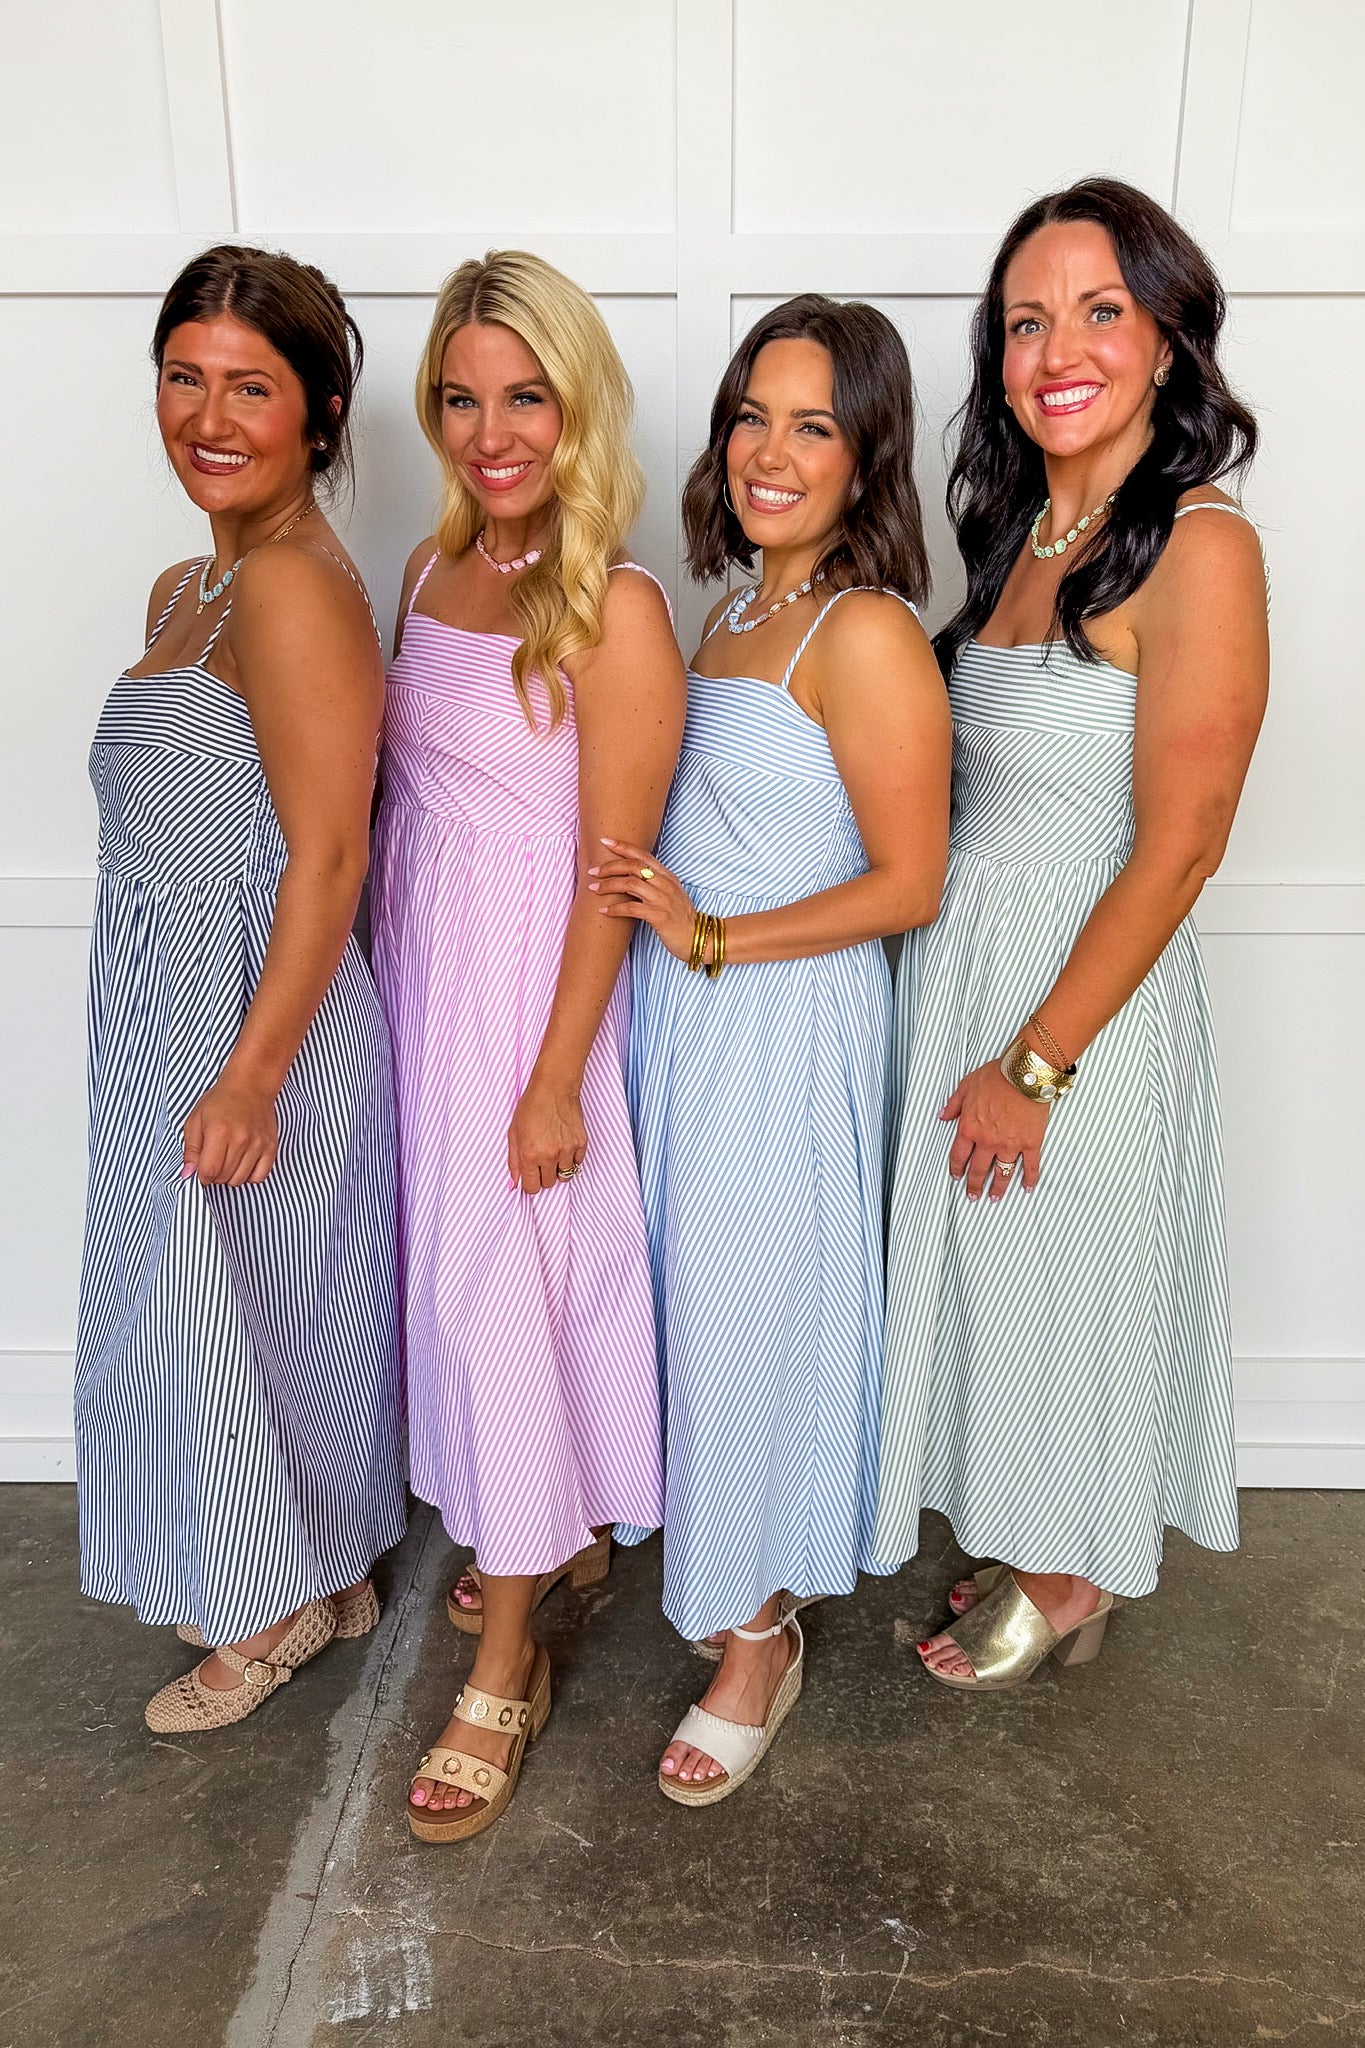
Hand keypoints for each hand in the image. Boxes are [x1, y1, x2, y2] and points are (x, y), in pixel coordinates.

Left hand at [182, 1070, 278, 1186]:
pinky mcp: (270, 1146)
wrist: (250, 1086)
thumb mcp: (195, 1120)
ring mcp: (258, 1144)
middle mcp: (240, 1139)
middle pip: (224, 1177)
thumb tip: (188, 1174)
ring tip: (228, 1161)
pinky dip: (249, 1176)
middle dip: (215, 1175)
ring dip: (230, 1177)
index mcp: (219, 1132)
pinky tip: (243, 1164)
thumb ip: (190, 1149)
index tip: (201, 1170)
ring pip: (241, 1179)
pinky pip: (260, 1176)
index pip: (209, 1171)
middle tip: (214, 1161)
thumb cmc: (221, 1101)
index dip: (202, 1176)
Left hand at [508, 1071, 586, 1194]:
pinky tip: (564, 1147)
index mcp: (530, 1155)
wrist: (554, 1088)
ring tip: (553, 1154)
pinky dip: (571, 1159)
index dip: (530, 1184)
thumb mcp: (514, 1133)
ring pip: (565, 1176)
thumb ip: (513, 1160)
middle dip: (543, 1176)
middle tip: (541, 1162)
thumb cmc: (531, 1106)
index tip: (531, 1178)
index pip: (532, 1187)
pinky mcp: (580, 1144)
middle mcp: (549, 1156)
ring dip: (558, 1169)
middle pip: (548, 1184)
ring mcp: (567, 1151)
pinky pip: (577, 1163)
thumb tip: (514, 1181)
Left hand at [587, 837, 695, 961]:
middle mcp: (666, 884)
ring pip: (630, 884)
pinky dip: (615, 908)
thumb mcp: (670, 895)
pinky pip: (631, 908)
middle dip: (610, 867)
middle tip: (593, 871)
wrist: (699, 937)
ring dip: (608, 885)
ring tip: (593, 889)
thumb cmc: (681, 918)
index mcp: (668, 876)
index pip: (643, 855)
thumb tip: (629, 880)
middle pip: (633, 866)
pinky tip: (604, 910)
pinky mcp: (659, 916)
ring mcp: (663, 899)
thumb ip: (654, 884)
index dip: (623, 846)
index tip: (605, 841)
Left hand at [941, 1060, 1048, 1199]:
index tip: (957, 1177)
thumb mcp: (966, 1086)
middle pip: (979, 1170)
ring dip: (998, 1188)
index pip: (959, 1156)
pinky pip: (1030, 1166)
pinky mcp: (1030, 1143)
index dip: (957, 1169)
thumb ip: (953, 1104)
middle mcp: (987, 1141)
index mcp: (969, 1129)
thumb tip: (942, 1115)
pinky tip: (1027, 1188)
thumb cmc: (995, 1076)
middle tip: (973, 1196)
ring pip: (1002, 1173)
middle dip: (974, 1185)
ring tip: (994, 1198)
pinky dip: (1029, 1179)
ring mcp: (1010, 1145)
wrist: (1024, 1074)